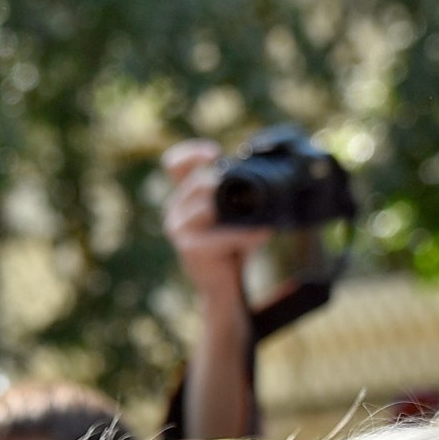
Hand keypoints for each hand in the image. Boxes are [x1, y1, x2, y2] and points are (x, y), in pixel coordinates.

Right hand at [164, 138, 269, 295]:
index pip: (175, 163)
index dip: (192, 153)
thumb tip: (258, 167)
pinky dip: (246, 235)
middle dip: (228, 186)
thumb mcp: (234, 213)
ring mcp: (179, 228)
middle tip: (256, 198)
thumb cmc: (232, 247)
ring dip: (241, 213)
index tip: (214, 154)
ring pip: (210, 204)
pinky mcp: (190, 247)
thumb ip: (236, 191)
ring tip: (264, 222)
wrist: (224, 286)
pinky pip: (223, 234)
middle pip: (201, 181)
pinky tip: (262, 235)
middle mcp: (176, 209)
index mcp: (184, 196)